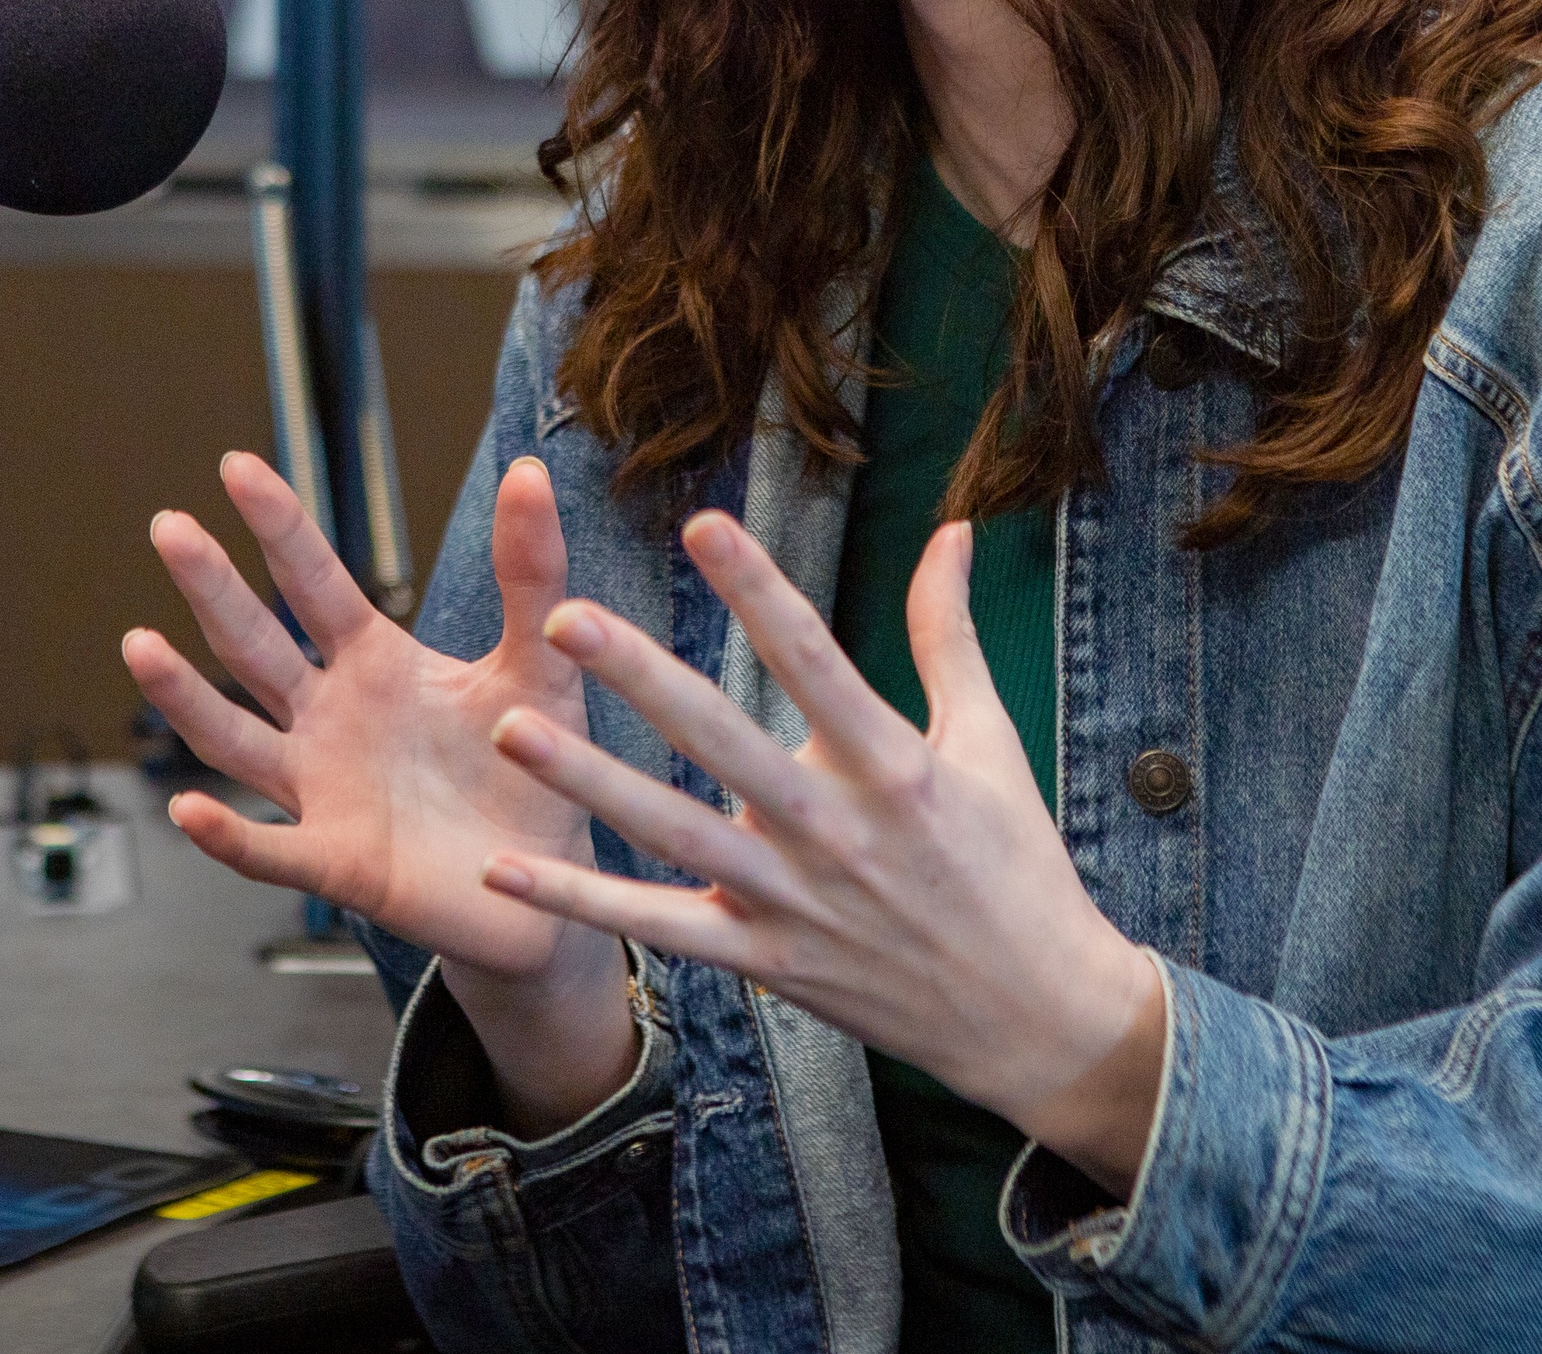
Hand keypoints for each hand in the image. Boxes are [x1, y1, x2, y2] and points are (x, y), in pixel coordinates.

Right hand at [125, 454, 635, 1126]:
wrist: (550, 880)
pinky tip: (190, 811)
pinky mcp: (338, 863)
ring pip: (236, 741)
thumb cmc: (533, 765)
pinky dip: (228, 835)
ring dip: (187, 699)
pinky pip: (271, 850)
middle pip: (257, 647)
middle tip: (169, 525)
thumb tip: (531, 469)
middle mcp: (331, 720)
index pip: (316, 583)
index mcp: (375, 663)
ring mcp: (323, 792)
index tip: (238, 463)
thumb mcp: (539, 662)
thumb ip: (532, 573)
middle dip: (213, 588)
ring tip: (141, 645)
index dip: (280, 526)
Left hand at [476, 510, 1169, 1195]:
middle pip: (721, 740)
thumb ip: (948, 634)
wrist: (1034, 1016)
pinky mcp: (765, 961)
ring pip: (672, 832)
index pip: (813, 658)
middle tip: (567, 619)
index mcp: (893, 766)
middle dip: (641, 677)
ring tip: (513, 732)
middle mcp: (834, 829)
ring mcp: (793, 901)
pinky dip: (581, 904)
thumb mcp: (990, 742)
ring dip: (588, 783)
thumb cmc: (1016, 868)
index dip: (756, 588)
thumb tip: (949, 532)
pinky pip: (659, 928)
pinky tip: (507, 870)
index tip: (702, 525)